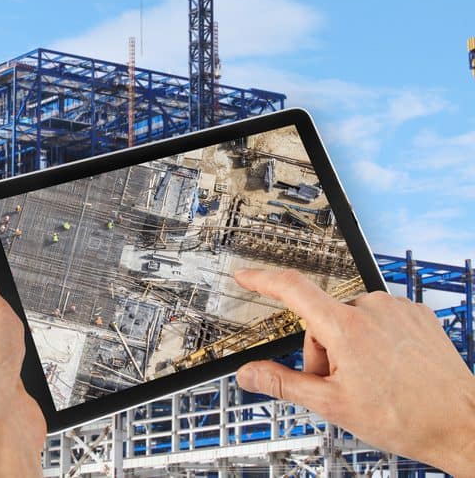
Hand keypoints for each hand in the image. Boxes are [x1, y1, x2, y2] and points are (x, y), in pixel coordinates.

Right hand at [234, 268, 474, 474]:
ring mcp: (397, 309)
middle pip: (323, 320)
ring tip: (374, 381)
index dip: (263, 280)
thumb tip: (248, 374)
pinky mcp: (417, 314)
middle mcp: (372, 308)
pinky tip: (392, 369)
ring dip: (351, 347)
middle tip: (344, 385)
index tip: (246, 275)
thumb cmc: (407, 418)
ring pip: (351, 321)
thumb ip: (283, 384)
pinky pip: (380, 320)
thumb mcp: (333, 406)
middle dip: (324, 351)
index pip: (292, 289)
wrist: (463, 424)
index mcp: (346, 327)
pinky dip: (377, 341)